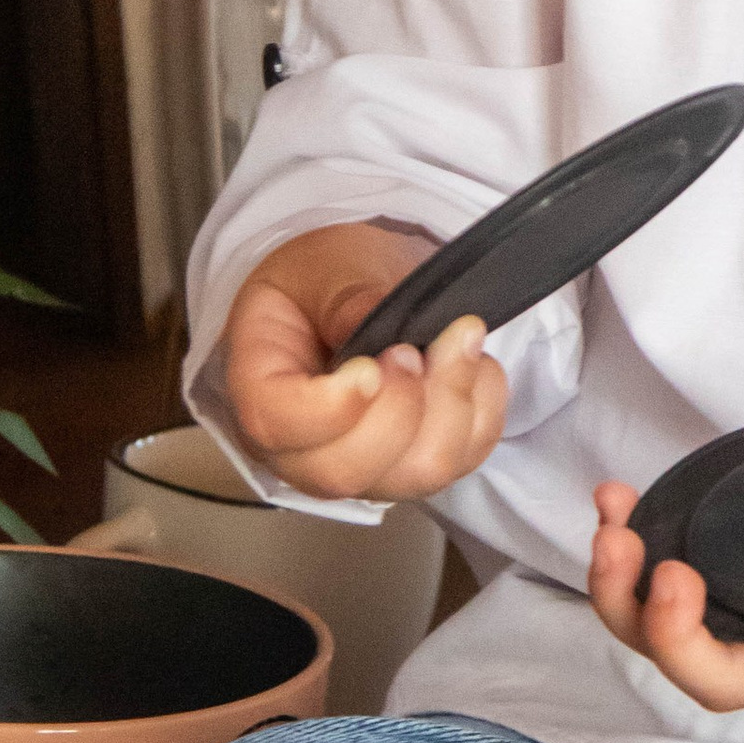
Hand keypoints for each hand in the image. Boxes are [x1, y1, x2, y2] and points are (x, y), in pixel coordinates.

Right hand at [223, 224, 505, 499]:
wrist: (353, 294)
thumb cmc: (324, 284)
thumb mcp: (323, 266)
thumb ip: (346, 293)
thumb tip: (372, 319)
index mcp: (258, 389)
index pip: (276, 425)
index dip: (330, 408)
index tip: (371, 366)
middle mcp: (302, 448)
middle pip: (346, 471)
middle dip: (400, 409)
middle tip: (412, 347)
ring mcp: (364, 467)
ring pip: (417, 476)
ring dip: (453, 404)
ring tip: (456, 342)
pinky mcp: (418, 465)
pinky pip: (466, 459)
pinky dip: (485, 407)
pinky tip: (471, 363)